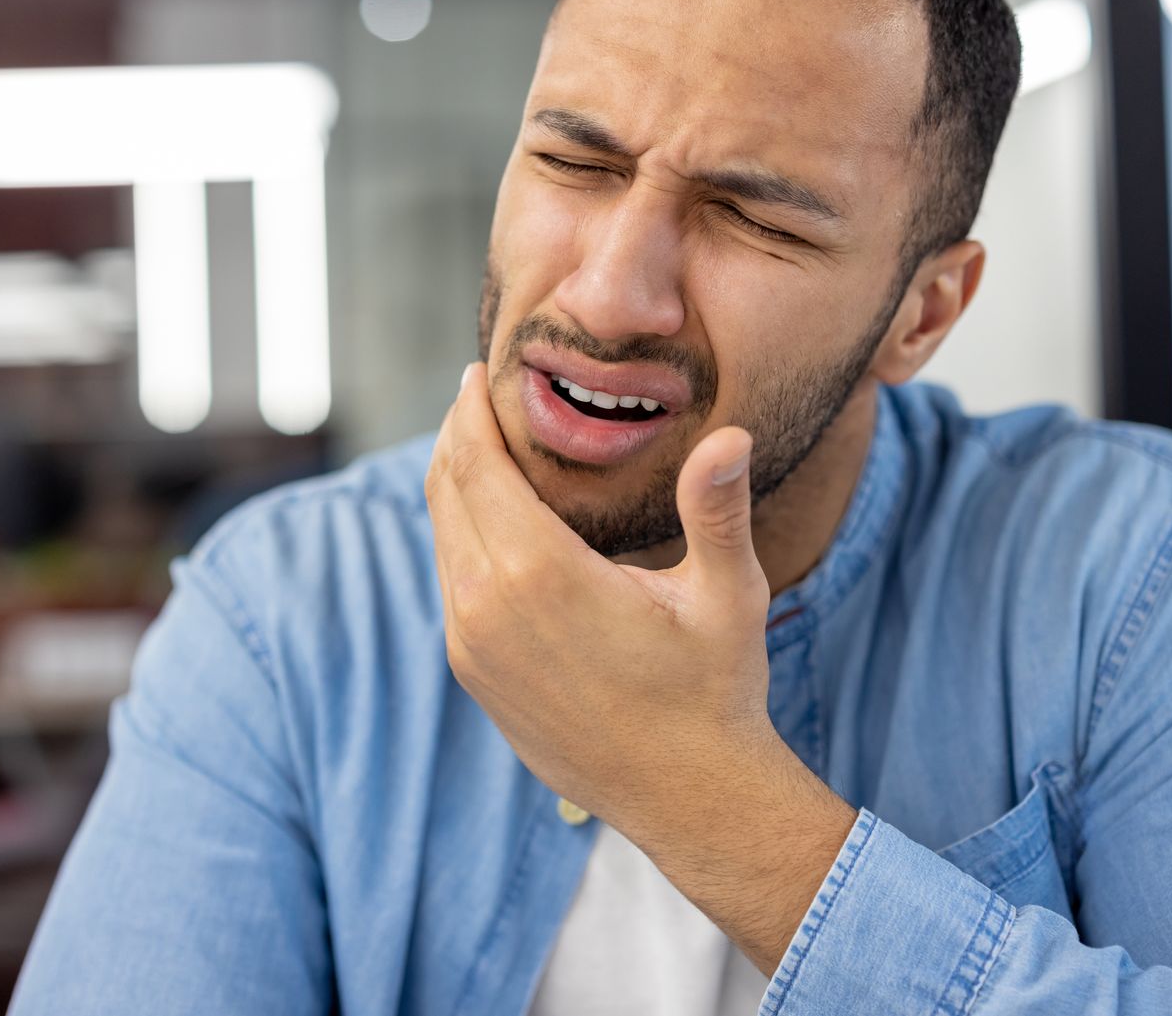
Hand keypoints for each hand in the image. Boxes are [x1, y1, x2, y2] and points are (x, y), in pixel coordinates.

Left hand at [424, 361, 855, 971]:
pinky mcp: (471, 672)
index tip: (476, 374)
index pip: (477, 465)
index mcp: (540, 573)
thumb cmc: (713, 690)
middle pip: (446, 492)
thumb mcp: (727, 595)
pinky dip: (458, 537)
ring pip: (441, 538)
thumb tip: (729, 437)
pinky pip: (449, 583)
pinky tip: (487, 521)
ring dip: (453, 486)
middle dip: (456, 436)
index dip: (470, 412)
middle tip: (474, 396)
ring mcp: (470, 643)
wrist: (687, 797)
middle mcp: (487, 605)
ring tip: (478, 446)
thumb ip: (718, 510)